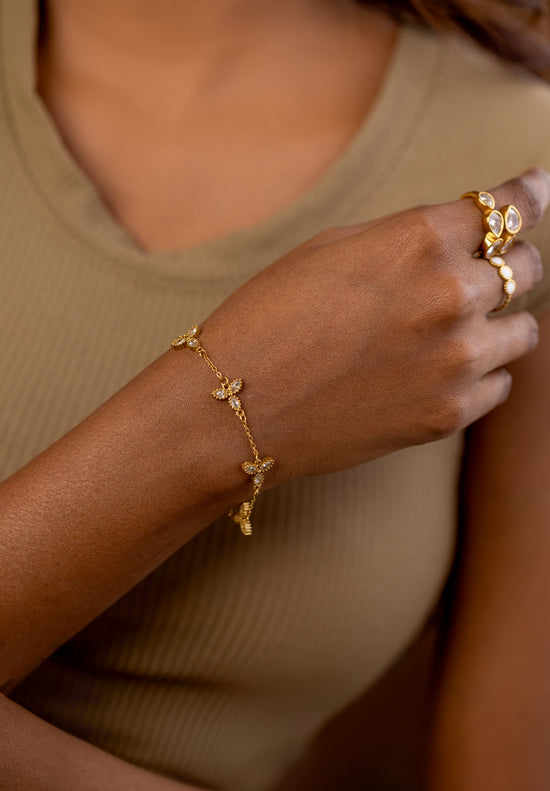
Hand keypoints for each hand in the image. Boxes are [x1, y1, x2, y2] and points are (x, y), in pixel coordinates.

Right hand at [203, 169, 548, 481]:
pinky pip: (498, 384)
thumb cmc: (269, 318)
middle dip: (508, 264)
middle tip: (482, 272)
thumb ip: (407, 237)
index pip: (509, 207)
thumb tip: (458, 236)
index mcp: (420, 239)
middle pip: (527, 267)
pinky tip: (438, 371)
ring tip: (453, 330)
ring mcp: (455, 360)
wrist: (236, 406)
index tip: (539, 190)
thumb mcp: (333, 249)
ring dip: (497, 323)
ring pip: (521, 332)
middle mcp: (451, 295)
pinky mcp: (447, 413)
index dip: (530, 195)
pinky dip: (479, 373)